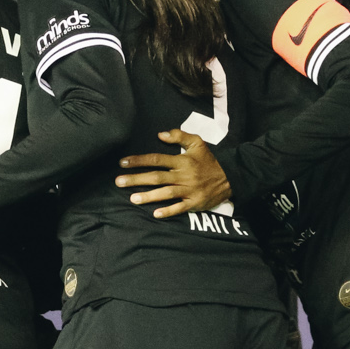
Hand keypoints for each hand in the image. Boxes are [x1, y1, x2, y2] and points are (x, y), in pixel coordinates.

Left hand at [115, 129, 233, 216]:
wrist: (230, 177)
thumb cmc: (209, 160)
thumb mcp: (197, 143)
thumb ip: (179, 136)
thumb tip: (160, 134)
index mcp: (182, 161)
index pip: (156, 159)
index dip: (139, 160)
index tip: (123, 162)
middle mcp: (183, 176)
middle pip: (157, 177)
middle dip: (137, 179)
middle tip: (119, 182)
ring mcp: (189, 190)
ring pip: (166, 193)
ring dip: (149, 196)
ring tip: (133, 199)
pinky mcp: (194, 203)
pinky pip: (180, 208)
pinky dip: (168, 211)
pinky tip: (155, 214)